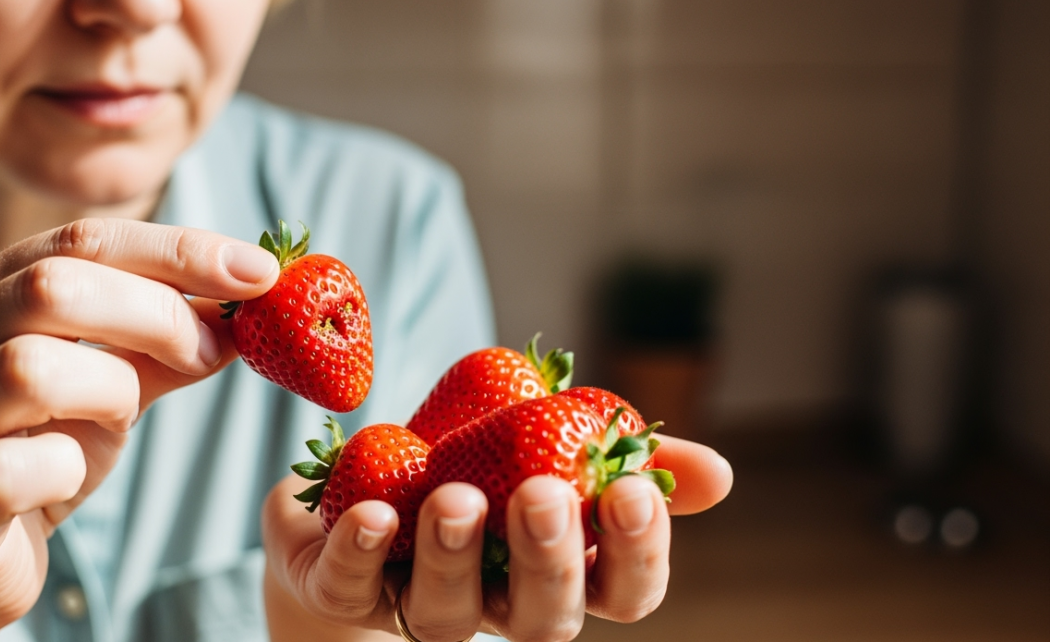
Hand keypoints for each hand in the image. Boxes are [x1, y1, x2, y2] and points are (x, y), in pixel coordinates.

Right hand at [0, 219, 277, 640]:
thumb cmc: (36, 456)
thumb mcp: (110, 386)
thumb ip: (166, 342)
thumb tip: (246, 300)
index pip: (82, 241)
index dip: (178, 251)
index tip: (260, 272)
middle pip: (52, 288)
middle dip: (156, 314)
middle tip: (211, 352)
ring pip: (27, 368)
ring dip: (111, 388)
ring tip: (125, 415)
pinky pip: (7, 469)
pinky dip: (64, 467)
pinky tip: (70, 474)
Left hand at [263, 434, 731, 641]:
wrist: (359, 484)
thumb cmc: (475, 465)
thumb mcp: (553, 443)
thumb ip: (628, 456)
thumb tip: (718, 476)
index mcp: (558, 573)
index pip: (620, 594)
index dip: (634, 554)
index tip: (631, 492)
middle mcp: (495, 605)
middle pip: (539, 620)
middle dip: (547, 560)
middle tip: (545, 493)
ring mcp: (417, 604)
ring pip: (445, 617)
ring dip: (454, 556)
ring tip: (458, 497)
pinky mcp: (344, 589)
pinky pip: (353, 586)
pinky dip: (364, 552)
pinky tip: (377, 511)